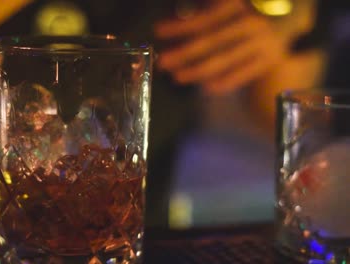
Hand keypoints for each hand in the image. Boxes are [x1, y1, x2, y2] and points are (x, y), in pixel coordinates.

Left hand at [155, 0, 289, 94]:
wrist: (287, 23)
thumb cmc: (246, 15)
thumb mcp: (229, 8)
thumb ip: (204, 14)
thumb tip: (174, 28)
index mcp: (237, 5)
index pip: (204, 19)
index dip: (180, 26)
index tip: (157, 31)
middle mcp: (251, 22)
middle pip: (211, 41)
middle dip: (184, 53)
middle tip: (162, 62)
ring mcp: (262, 43)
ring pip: (224, 60)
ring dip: (198, 70)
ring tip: (177, 77)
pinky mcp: (268, 60)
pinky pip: (243, 74)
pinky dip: (224, 82)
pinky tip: (205, 88)